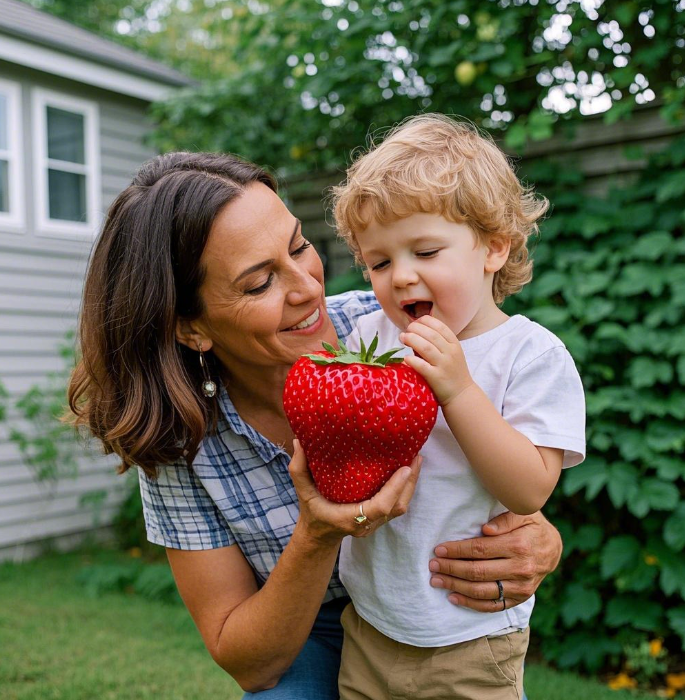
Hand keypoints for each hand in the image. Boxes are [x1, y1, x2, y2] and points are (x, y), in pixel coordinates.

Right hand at [288, 440, 422, 544]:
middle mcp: (367, 523)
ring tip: (415, 459)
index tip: (404, 467)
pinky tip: (407, 470)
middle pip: (397, 506)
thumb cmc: (311, 512)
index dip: (395, 488)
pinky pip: (397, 506)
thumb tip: (299, 441)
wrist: (318, 536)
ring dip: (410, 484)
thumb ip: (298, 468)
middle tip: (416, 456)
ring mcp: (375, 524)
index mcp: (350, 518)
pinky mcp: (379, 520)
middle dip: (410, 482)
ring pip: (400, 507)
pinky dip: (405, 489)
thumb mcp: (302, 491)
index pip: (380, 506)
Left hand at [400, 316, 472, 405]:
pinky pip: (422, 366)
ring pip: (426, 347)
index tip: (415, 322)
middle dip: (415, 329)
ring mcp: (444, 365)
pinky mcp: (437, 378)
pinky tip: (405, 358)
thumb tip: (414, 332)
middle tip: (406, 330)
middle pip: (431, 335)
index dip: (425, 321)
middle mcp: (451, 353)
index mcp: (454, 344)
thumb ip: (436, 343)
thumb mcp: (450, 354)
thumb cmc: (452, 372)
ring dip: (412, 339)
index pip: (440, 326)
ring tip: (402, 338)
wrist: (461, 395)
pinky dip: (413, 360)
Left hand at [428, 510, 561, 611]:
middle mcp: (520, 569)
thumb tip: (486, 529)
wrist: (552, 549)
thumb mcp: (522, 513)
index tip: (438, 549)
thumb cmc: (531, 525)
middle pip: (478, 572)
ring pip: (482, 591)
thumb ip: (504, 519)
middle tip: (432, 565)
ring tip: (436, 580)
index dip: (457, 551)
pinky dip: (471, 604)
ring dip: (456, 586)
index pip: (480, 550)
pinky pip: (492, 606)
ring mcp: (521, 587)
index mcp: (518, 545)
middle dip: (451, 569)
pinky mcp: (519, 599)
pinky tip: (453, 597)